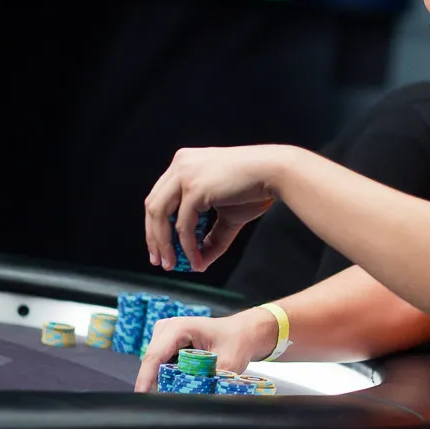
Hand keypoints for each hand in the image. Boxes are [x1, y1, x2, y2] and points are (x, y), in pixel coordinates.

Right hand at [134, 309, 276, 392]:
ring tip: (187, 386)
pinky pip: (162, 366)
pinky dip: (171, 376)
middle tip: (174, 398)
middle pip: (152, 363)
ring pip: (156, 366)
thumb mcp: (226, 364)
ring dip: (166, 380)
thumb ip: (208, 382)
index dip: (146, 379)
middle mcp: (167, 329)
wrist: (243, 333)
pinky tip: (185, 380)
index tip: (141, 396)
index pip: (154, 357)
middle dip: (159, 383)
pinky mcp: (167, 345)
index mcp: (178, 328)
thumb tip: (196, 400)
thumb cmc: (237, 341)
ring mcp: (164, 336)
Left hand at [144, 145, 294, 271]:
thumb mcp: (228, 214)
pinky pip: (183, 224)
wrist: (275, 172)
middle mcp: (181, 165)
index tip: (160, 247)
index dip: (157, 225)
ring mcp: (185, 175)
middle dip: (155, 237)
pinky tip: (196, 259)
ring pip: (160, 215)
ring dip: (164, 244)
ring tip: (171, 264)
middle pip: (153, 207)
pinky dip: (187, 246)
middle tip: (160, 260)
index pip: (160, 197)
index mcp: (185, 164)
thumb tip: (201, 261)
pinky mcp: (194, 188)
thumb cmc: (256, 187)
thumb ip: (212, 236)